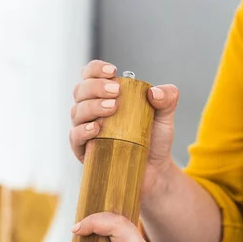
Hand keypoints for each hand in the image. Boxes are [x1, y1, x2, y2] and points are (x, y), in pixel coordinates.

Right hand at [69, 60, 178, 198]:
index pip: (90, 75)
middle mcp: (91, 112)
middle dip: (95, 86)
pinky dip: (83, 131)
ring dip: (92, 106)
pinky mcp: (85, 152)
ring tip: (112, 109)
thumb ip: (167, 98)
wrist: (155, 171)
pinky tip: (96, 128)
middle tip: (116, 91)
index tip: (113, 71)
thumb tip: (154, 92)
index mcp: (105, 97)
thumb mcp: (165, 116)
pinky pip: (75, 138)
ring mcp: (86, 132)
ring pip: (76, 112)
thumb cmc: (154, 141)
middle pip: (80, 91)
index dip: (96, 69)